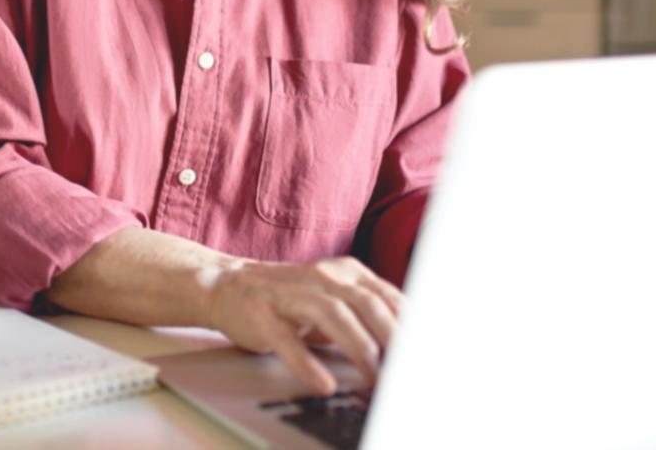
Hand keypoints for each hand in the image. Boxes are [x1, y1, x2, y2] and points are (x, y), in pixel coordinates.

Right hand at [204, 257, 402, 394]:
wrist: (226, 284)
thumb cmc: (290, 298)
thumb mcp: (335, 297)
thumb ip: (370, 313)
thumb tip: (411, 348)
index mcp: (347, 272)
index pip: (390, 297)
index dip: (413, 327)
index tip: (429, 356)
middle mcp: (323, 276)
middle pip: (368, 303)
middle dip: (394, 338)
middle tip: (408, 372)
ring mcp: (292, 294)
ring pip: (334, 315)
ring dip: (360, 348)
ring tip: (375, 379)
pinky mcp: (263, 315)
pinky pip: (287, 340)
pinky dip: (307, 363)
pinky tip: (323, 383)